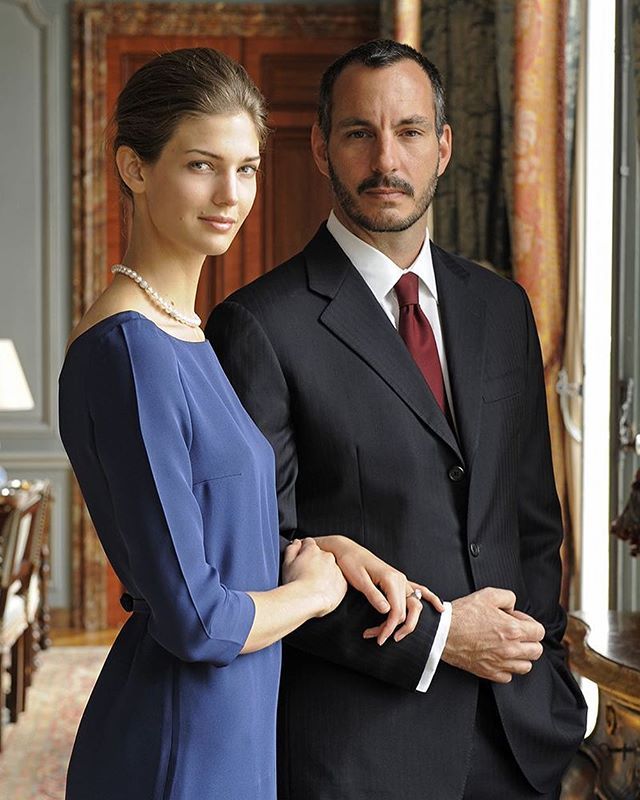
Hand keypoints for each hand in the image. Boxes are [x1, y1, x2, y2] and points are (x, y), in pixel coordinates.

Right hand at [282, 538, 346, 616]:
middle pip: (321, 556)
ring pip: (331, 568)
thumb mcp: (286, 563)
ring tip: (314, 585)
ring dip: (325, 573)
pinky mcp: (343, 582)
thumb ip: (292, 549)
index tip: (302, 559)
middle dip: (315, 563)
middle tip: (306, 575)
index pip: (309, 543)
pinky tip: (322, 591)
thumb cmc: (296, 583)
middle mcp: (327, 556)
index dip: (304, 551)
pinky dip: (332, 584)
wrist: (307, 600)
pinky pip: (338, 581)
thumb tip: (297, 543)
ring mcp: (337, 569)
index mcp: (313, 550)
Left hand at [315, 535, 443, 644]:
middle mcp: (400, 580)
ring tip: (396, 635)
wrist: (348, 550)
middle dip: (397, 628)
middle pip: (407, 611)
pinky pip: (419, 590)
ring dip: (407, 622)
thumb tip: (386, 612)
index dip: (389, 627)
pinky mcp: (399, 581)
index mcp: (391, 579)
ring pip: (414, 605)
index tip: (379, 638)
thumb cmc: (351, 563)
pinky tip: (440, 608)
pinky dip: (431, 599)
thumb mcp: (359, 580)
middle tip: (381, 639)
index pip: (397, 610)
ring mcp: (402, 580)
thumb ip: (374, 596)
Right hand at [442, 587, 544, 682]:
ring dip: (521, 656)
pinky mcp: (490, 672)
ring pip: (526, 666)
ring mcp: (500, 663)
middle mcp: (510, 649)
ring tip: (509, 647)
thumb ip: (508, 597)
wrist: (443, 632)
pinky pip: (509, 676)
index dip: (530, 623)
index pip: (539, 632)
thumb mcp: (487, 594)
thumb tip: (513, 606)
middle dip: (529, 640)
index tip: (518, 620)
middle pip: (537, 650)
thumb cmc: (462, 615)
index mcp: (512, 629)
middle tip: (516, 633)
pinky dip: (507, 668)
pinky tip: (498, 657)